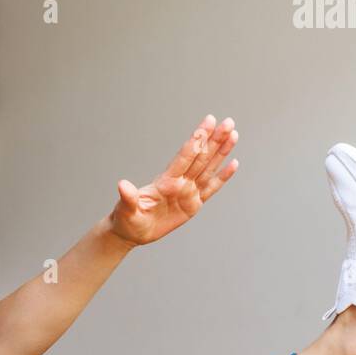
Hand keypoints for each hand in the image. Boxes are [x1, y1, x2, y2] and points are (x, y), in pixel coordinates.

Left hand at [107, 114, 238, 245]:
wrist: (132, 231)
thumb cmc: (127, 219)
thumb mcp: (126, 210)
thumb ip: (128, 197)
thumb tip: (122, 185)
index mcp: (165, 181)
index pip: (185, 157)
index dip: (197, 139)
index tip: (208, 122)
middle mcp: (179, 183)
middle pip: (200, 158)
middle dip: (214, 140)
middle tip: (228, 122)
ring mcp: (187, 192)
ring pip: (208, 169)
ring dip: (221, 152)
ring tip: (233, 134)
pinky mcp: (193, 204)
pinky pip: (211, 189)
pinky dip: (222, 177)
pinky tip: (233, 164)